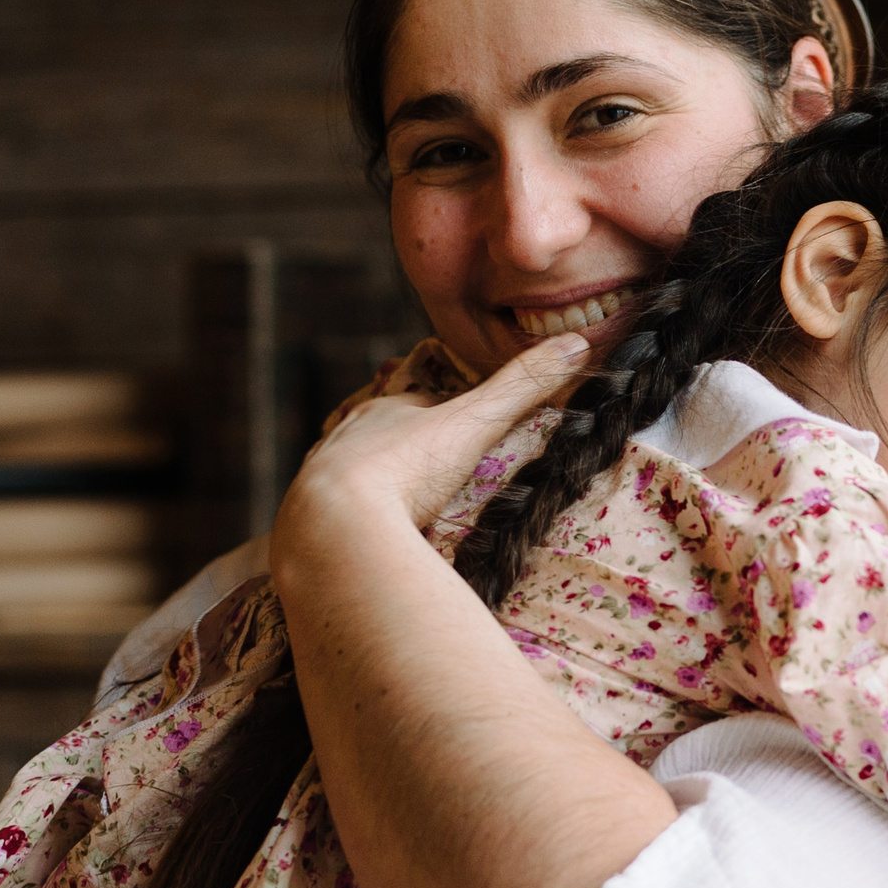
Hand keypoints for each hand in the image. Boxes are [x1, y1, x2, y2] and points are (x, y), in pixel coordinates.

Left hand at [274, 333, 590, 559]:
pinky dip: (358, 529)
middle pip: (384, 443)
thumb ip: (521, 388)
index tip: (466, 436)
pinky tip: (376, 545)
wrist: (335, 526)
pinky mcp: (310, 526)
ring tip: (411, 517)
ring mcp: (323, 484)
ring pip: (357, 481)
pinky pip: (340, 523)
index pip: (417, 404)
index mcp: (382, 411)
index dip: (444, 417)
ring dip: (381, 494)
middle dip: (409, 458)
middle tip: (441, 482)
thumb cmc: (406, 467)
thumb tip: (576, 342)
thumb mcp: (474, 422)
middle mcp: (345, 441)